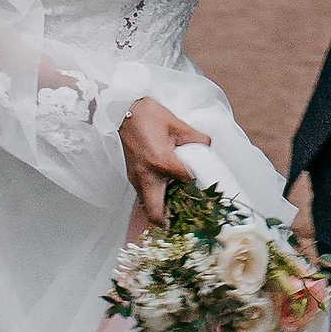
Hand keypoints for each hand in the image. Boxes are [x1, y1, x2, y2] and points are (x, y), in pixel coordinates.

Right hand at [118, 96, 210, 225]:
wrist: (121, 110)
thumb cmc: (148, 115)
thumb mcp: (177, 124)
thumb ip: (196, 139)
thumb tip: (208, 147)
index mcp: (161, 162)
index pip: (186, 183)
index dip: (199, 187)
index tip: (208, 189)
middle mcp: (146, 176)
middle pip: (156, 214)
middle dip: (170, 221)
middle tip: (186, 217)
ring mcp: (136, 178)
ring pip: (148, 206)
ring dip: (163, 210)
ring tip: (179, 205)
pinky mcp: (131, 176)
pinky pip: (144, 195)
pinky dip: (156, 198)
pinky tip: (167, 190)